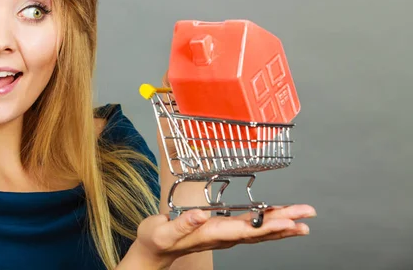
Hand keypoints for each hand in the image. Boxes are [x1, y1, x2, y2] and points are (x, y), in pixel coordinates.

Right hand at [127, 204, 315, 268]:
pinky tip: (279, 217)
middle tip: (308, 214)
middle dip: (285, 222)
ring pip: (259, 231)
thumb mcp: (163, 231)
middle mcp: (223, 236)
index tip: (289, 221)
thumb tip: (199, 214)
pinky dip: (268, 222)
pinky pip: (251, 227)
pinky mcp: (223, 230)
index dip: (268, 226)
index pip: (246, 231)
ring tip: (304, 220)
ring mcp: (225, 235)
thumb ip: (182, 224)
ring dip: (282, 225)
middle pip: (259, 231)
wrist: (155, 249)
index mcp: (211, 234)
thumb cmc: (157, 239)